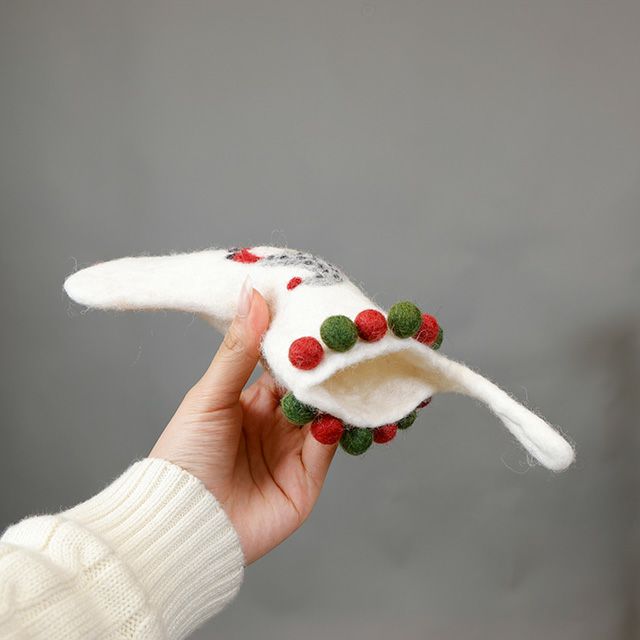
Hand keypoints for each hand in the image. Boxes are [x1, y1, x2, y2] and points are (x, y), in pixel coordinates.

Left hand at [149, 278, 337, 564]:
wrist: (183, 521)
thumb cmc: (184, 456)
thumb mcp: (210, 395)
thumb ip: (238, 349)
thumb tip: (253, 295)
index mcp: (251, 401)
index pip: (286, 366)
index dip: (303, 344)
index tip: (322, 315)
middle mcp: (276, 424)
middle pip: (311, 389)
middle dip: (330, 368)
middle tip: (352, 339)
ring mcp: (292, 451)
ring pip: (326, 414)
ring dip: (339, 394)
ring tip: (358, 367)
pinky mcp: (306, 479)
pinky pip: (329, 447)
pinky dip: (338, 427)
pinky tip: (342, 408)